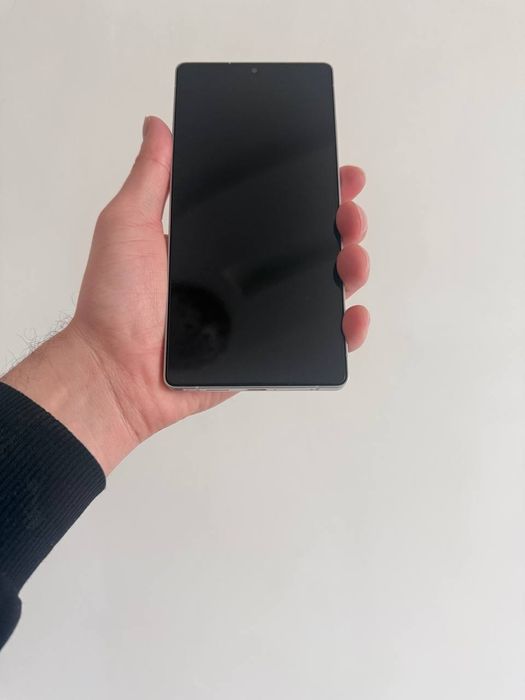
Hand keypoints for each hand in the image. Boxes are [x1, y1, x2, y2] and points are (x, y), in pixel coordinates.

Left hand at [2, 117, 368, 474]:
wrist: (114, 372)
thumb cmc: (114, 302)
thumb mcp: (128, 224)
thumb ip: (151, 178)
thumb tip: (158, 126)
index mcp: (219, 242)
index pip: (276, 209)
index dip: (312, 190)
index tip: (337, 173)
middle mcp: (244, 275)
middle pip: (308, 245)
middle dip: (342, 225)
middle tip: (348, 216)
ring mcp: (258, 315)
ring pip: (321, 289)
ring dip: (351, 269)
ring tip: (353, 259)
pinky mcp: (265, 351)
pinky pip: (316, 342)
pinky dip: (344, 330)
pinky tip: (352, 315)